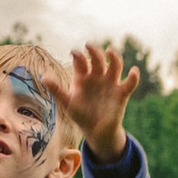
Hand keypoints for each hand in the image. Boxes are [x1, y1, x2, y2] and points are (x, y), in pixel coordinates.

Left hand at [54, 41, 141, 159]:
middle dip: (94, 51)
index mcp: (83, 77)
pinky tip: (134, 71)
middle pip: (98, 59)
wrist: (95, 131)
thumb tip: (44, 77)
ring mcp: (110, 83)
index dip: (78, 55)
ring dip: (114, 57)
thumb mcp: (67, 103)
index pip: (81, 61)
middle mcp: (97, 76)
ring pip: (115, 65)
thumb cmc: (80, 114)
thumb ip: (57, 90)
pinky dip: (134, 77)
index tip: (74, 53)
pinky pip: (130, 83)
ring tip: (109, 51)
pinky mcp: (121, 93)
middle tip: (89, 46)